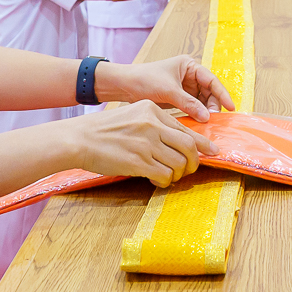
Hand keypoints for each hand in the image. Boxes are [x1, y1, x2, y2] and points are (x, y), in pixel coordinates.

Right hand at [61, 101, 209, 187]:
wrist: (80, 138)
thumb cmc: (105, 130)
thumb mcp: (133, 116)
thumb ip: (155, 125)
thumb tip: (179, 142)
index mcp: (153, 110)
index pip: (186, 128)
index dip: (202, 142)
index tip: (212, 150)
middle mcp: (152, 124)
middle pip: (189, 145)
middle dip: (194, 161)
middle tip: (190, 170)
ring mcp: (146, 143)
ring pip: (179, 163)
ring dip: (178, 174)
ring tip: (169, 176)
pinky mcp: (138, 161)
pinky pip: (164, 175)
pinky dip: (165, 181)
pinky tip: (157, 180)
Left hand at [98, 54, 235, 119]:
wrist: (124, 86)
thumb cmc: (144, 80)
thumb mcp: (168, 90)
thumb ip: (188, 103)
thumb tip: (207, 116)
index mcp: (189, 66)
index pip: (211, 80)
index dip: (222, 94)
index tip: (230, 107)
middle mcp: (189, 75)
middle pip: (208, 91)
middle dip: (212, 105)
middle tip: (214, 119)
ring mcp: (183, 88)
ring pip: (201, 101)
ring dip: (205, 111)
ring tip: (208, 123)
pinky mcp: (177, 99)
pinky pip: (192, 107)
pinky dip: (196, 115)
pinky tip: (198, 124)